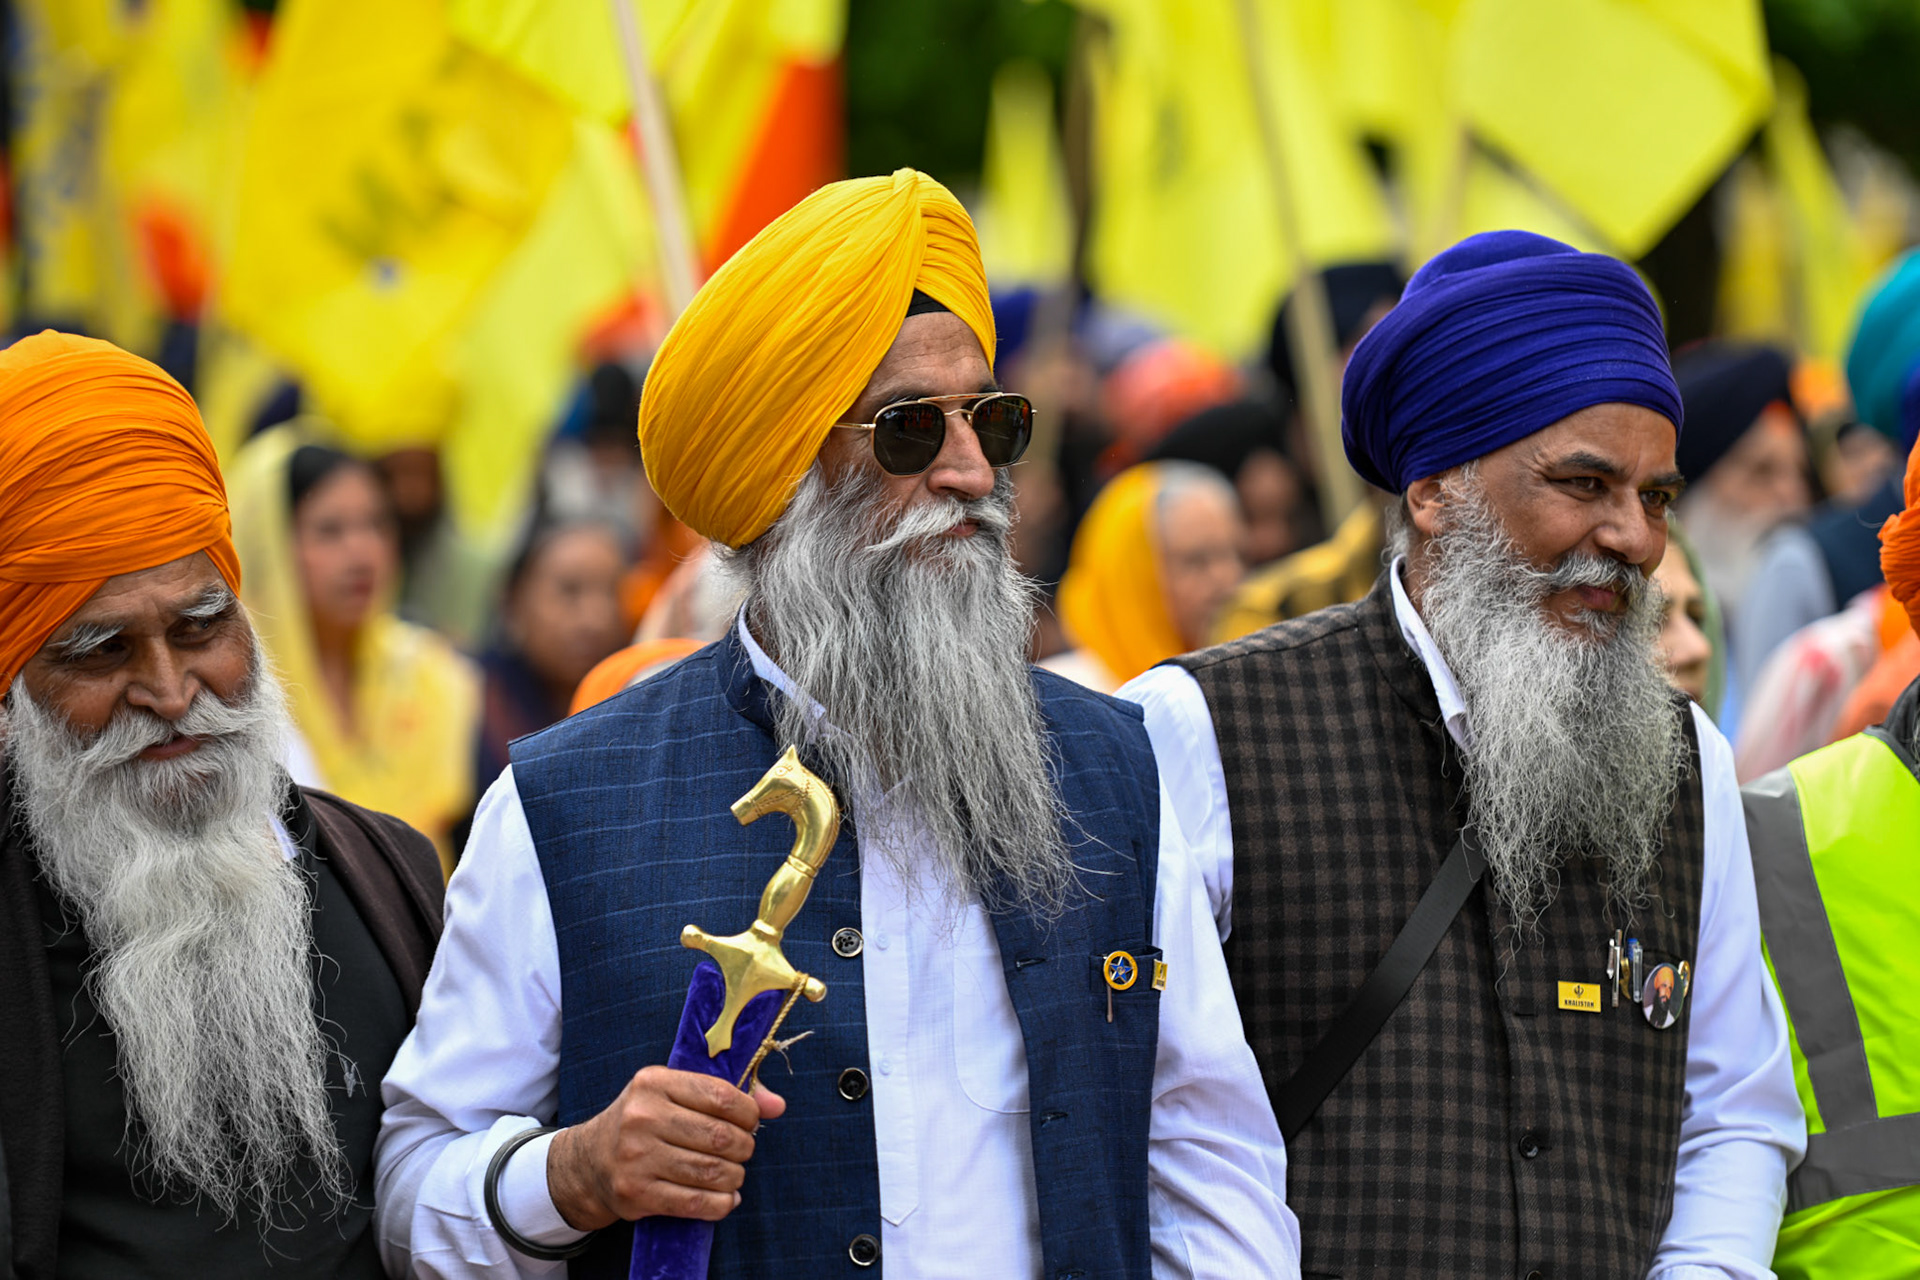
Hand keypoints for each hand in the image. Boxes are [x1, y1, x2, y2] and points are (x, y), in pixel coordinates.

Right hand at [546, 1066, 785, 1230]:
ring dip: (734, 1177)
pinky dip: (721, 1204)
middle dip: (743, 1148)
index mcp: (654, 1083)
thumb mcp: (675, 1094)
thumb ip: (728, 1094)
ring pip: (711, 1172)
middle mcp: (642, 1117)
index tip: (750, 1122)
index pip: (721, 1096)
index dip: (748, 1113)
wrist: (589, 1162)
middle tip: (741, 1151)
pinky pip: (695, 1203)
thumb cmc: (644, 1122)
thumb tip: (778, 1105)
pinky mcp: (636, 1193)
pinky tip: (725, 1198)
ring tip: (733, 1174)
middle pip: (719, 1137)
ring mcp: (637, 1157)